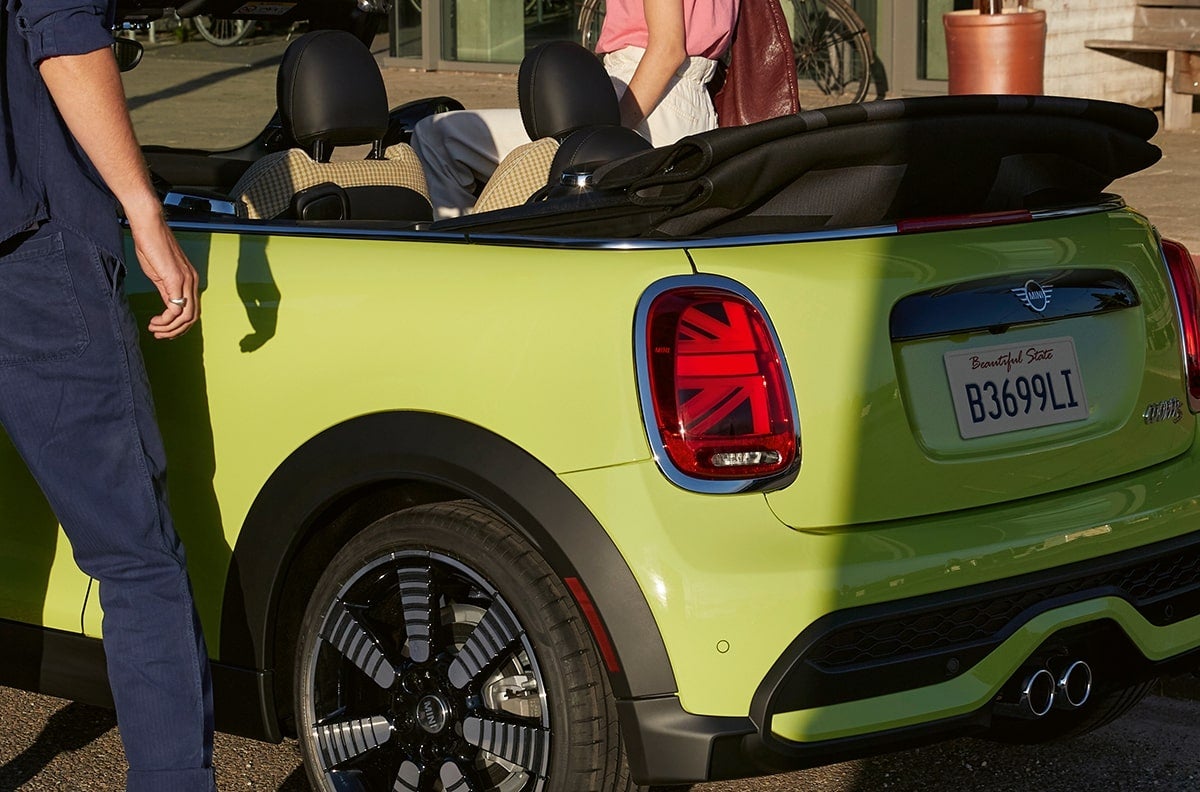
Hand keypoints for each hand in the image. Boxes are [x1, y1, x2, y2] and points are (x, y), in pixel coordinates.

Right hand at [128, 208, 199, 339]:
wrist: (149, 225)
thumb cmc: (152, 245)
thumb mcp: (160, 274)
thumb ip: (166, 290)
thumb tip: (168, 306)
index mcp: (190, 280)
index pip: (193, 311)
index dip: (180, 326)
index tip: (164, 330)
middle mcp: (192, 282)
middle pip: (192, 318)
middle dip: (176, 331)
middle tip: (159, 335)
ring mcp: (186, 280)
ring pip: (186, 317)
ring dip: (169, 328)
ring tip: (154, 329)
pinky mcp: (175, 279)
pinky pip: (175, 308)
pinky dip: (166, 320)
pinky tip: (155, 321)